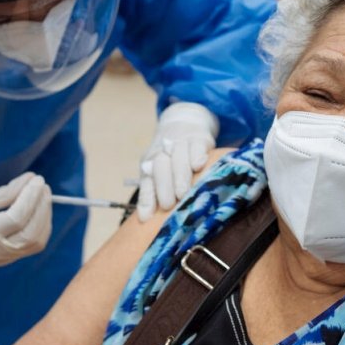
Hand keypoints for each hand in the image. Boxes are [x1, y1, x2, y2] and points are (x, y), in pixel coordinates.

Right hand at [0, 173, 52, 269]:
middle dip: (41, 207)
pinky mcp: (9, 259)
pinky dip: (41, 226)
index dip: (30, 197)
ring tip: (42, 194)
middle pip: (30, 233)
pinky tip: (39, 210)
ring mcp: (3, 259)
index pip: (15, 219)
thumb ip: (6, 192)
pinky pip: (33, 244)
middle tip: (42, 185)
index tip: (36, 179)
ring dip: (44, 216)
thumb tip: (31, 179)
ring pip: (35, 241)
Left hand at [137, 102, 218, 220]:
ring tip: (183, 193)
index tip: (145, 217)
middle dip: (163, 186)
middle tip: (169, 205)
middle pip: (160, 166)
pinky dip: (197, 156)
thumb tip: (145, 220)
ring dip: (180, 175)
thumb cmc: (173, 159)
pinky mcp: (199, 139)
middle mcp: (163, 152)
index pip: (147, 180)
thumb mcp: (161, 173)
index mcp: (151, 163)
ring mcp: (181, 143)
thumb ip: (155, 193)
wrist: (185, 124)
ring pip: (177, 156)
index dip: (146, 198)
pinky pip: (196, 146)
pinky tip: (199, 166)